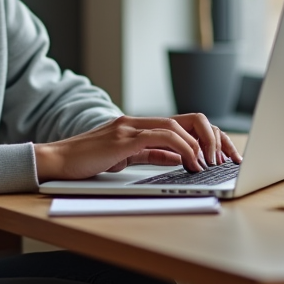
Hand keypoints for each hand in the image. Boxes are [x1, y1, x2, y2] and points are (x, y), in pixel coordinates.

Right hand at [32, 114, 241, 182]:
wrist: (55, 162)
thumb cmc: (85, 163)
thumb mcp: (125, 158)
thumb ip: (150, 154)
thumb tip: (179, 158)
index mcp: (139, 126)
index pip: (183, 123)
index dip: (208, 137)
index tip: (224, 156)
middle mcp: (137, 122)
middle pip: (188, 119)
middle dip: (214, 138)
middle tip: (228, 159)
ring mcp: (130, 128)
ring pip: (178, 126)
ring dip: (202, 145)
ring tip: (212, 164)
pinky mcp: (123, 139)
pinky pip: (162, 137)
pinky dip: (183, 149)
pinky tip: (193, 164)